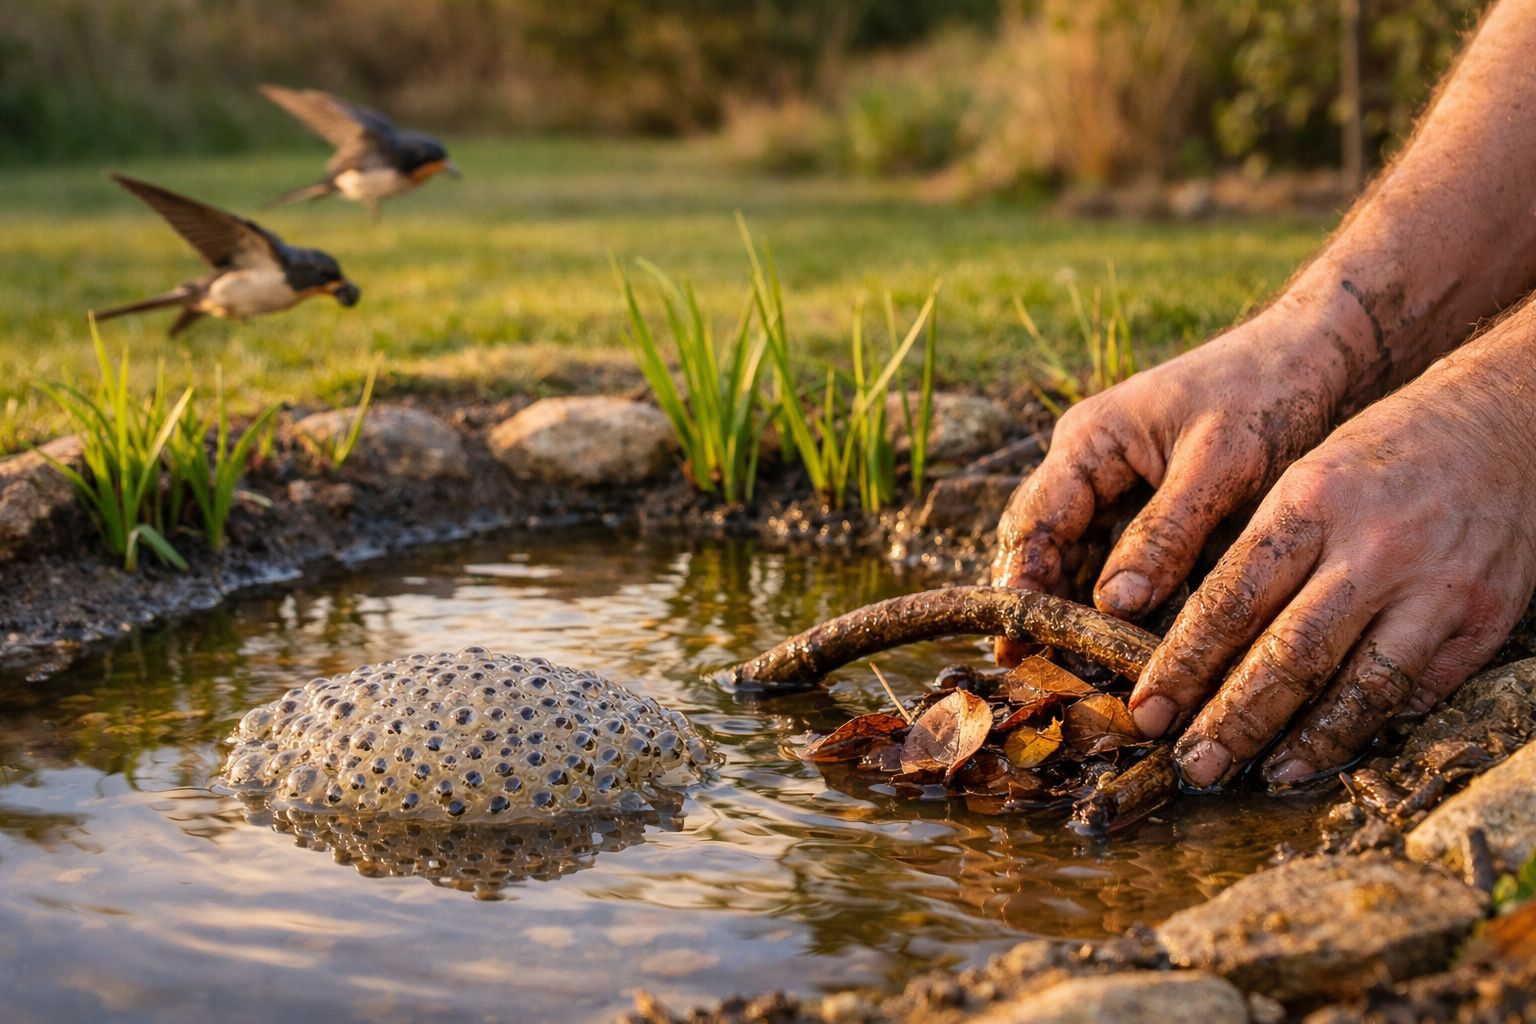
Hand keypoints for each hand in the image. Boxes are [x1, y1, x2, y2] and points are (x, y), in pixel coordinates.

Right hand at [992, 295, 1355, 660]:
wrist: (1317, 359)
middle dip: (1036, 603)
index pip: (1034, 522)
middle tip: (1029, 664)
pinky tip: (1120, 643)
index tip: (1019, 640)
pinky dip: (1113, 599)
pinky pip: (1113, 559)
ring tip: (1070, 667)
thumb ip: (1165, 533)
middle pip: (1041, 544)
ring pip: (1073, 556)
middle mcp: (1088, 463)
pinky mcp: (1148, 505)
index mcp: (1089, 441)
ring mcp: (1114, 484)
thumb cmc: (1269, 396)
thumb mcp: (1221, 465)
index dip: (1021, 584)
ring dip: (1070, 606)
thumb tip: (1113, 605)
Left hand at [1128, 333, 1535, 787]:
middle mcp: (1372, 549)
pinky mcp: (1484, 618)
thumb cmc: (1383, 454)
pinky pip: (1419, 690)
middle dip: (1232, 720)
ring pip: (1359, 687)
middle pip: (1289, 656)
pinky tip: (1337, 749)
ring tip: (1265, 774)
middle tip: (1191, 766)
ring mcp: (1436, 588)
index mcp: (1311, 503)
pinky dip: (1373, 726)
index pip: (1231, 600)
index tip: (1148, 709)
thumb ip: (1259, 552)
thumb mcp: (1307, 475)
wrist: (1507, 422)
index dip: (1184, 665)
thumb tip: (1196, 640)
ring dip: (1307, 742)